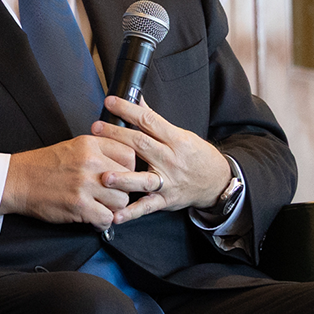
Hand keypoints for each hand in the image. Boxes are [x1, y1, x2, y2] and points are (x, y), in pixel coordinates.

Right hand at [1, 133, 139, 225]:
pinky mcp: (79, 206)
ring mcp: (84, 184)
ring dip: (112, 208)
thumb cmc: (42, 166)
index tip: (121, 176)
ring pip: (121, 201)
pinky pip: (107, 218)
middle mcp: (89, 162)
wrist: (16, 181)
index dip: (129, 169)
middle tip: (108, 194)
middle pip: (129, 181)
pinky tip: (92, 217)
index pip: (129, 155)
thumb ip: (99, 151)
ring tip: (98, 206)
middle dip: (121, 190)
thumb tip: (125, 164)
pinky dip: (102, 222)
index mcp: (89, 144)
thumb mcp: (72, 147)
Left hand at [92, 95, 233, 222]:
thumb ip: (154, 119)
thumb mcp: (180, 134)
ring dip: (123, 178)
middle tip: (96, 129)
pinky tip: (116, 214)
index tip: (110, 102)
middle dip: (117, 137)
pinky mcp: (165, 200)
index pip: (149, 121)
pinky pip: (147, 207)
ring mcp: (167, 181)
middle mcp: (170, 160)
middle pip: (142, 146)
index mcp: (175, 140)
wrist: (217, 182)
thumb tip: (136, 99)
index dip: (129, 110)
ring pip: (144, 179)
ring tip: (105, 176)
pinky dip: (131, 212)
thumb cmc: (195, 155)